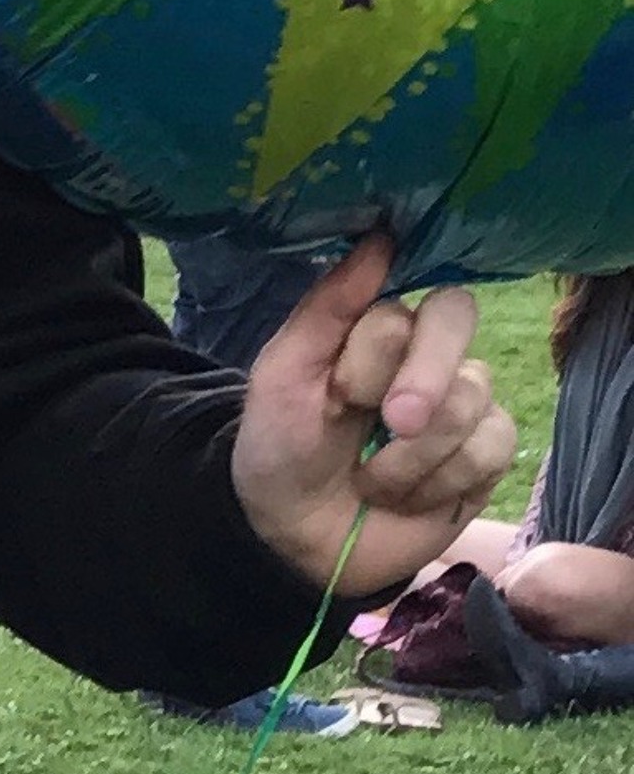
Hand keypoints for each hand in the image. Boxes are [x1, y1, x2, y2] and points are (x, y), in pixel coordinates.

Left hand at [231, 231, 517, 597]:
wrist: (294, 533)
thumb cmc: (280, 446)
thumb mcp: (282, 374)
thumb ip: (328, 307)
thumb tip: (380, 239)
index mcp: (376, 329)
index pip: (409, 301)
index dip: (377, 351)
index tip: (340, 391)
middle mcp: (428, 355)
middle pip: (458, 322)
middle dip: (419, 383)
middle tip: (390, 424)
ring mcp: (463, 403)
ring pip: (472, 399)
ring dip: (410, 453)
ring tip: (371, 475)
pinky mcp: (486, 456)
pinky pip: (492, 448)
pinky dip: (437, 481)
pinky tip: (405, 495)